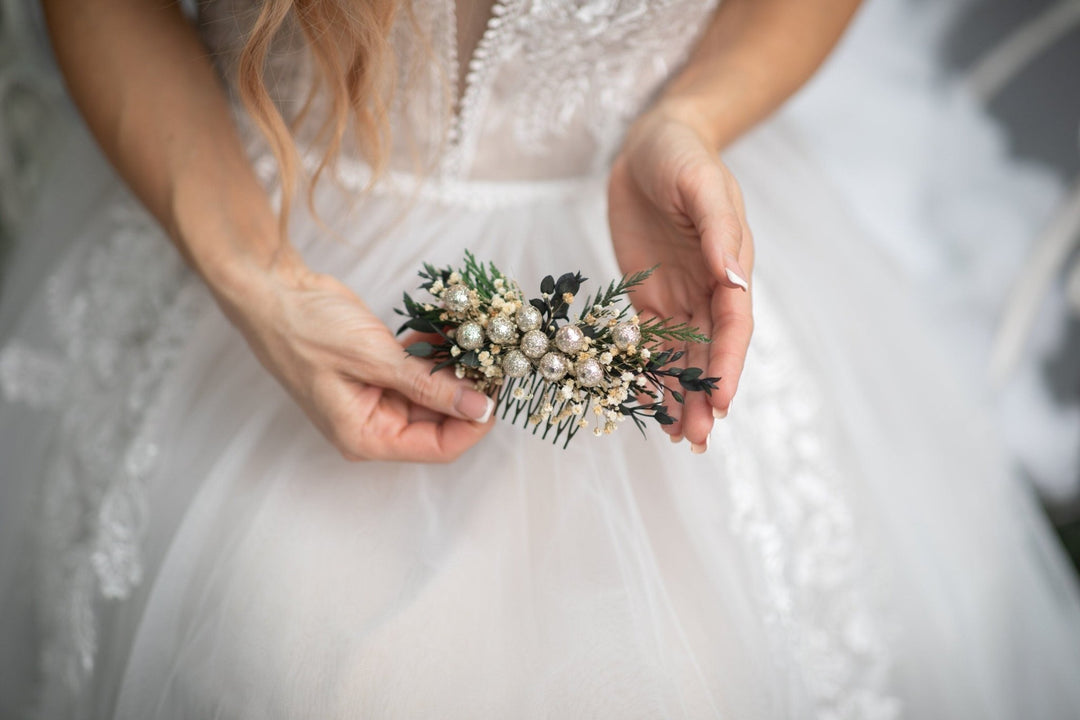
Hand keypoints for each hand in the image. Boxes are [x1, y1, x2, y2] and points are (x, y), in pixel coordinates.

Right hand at [215, 254, 495, 462]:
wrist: (274, 294)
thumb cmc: (306, 331)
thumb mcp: (373, 358)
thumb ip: (429, 384)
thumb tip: (478, 406)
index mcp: (366, 436)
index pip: (438, 447)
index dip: (473, 425)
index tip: (499, 394)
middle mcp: (374, 424)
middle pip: (441, 421)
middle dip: (469, 391)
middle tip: (496, 358)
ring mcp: (378, 398)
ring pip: (435, 393)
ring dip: (456, 368)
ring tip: (476, 340)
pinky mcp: (382, 372)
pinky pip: (422, 371)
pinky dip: (437, 353)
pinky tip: (448, 331)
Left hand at [608, 107, 753, 451]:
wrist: (651, 142)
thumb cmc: (682, 155)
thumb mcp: (700, 184)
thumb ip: (717, 231)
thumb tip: (734, 278)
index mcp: (728, 265)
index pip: (733, 326)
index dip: (728, 365)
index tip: (721, 403)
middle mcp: (708, 289)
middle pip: (709, 352)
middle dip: (703, 396)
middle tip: (694, 441)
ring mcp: (677, 296)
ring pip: (681, 356)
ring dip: (679, 396)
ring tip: (676, 438)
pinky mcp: (646, 298)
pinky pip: (647, 343)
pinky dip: (647, 373)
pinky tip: (645, 403)